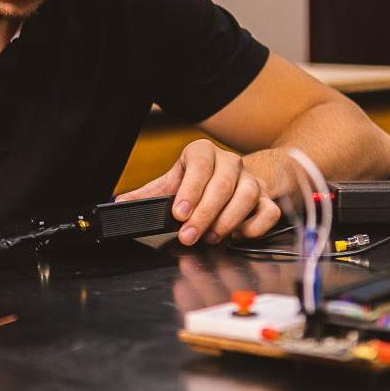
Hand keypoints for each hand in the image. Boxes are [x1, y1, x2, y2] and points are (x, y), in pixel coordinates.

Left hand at [116, 138, 280, 245]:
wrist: (233, 176)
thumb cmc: (197, 181)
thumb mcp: (172, 182)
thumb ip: (148, 194)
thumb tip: (120, 204)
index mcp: (203, 153)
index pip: (199, 167)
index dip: (190, 190)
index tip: (179, 214)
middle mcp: (230, 162)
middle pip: (223, 186)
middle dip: (204, 215)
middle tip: (189, 236)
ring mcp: (251, 179)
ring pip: (247, 196)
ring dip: (227, 221)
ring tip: (210, 237)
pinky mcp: (267, 198)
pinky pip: (269, 211)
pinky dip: (254, 226)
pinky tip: (237, 235)